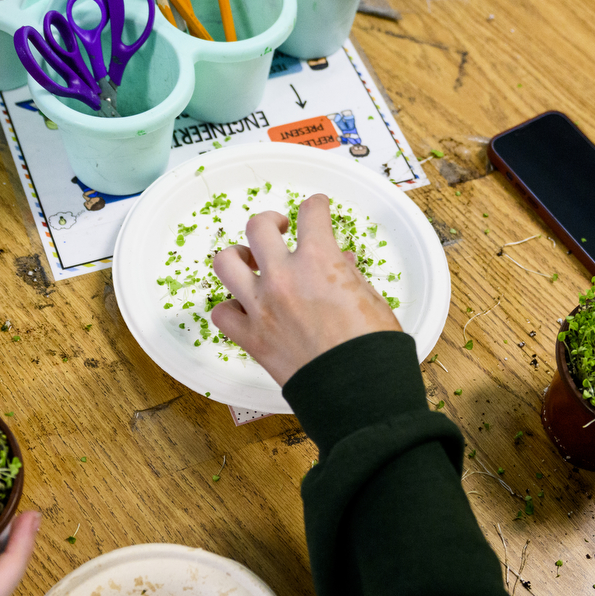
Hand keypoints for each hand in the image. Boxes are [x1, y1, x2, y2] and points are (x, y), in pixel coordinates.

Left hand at [210, 194, 400, 385]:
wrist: (358, 389)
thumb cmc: (373, 346)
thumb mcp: (370, 298)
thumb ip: (348, 274)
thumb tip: (341, 262)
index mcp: (319, 260)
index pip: (311, 213)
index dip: (316, 206)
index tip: (316, 207)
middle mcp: (283, 277)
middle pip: (259, 227)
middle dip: (270, 221)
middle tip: (279, 227)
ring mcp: (261, 307)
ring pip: (226, 262)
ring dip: (237, 256)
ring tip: (249, 261)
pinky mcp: (251, 338)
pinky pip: (222, 313)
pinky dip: (230, 308)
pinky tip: (243, 308)